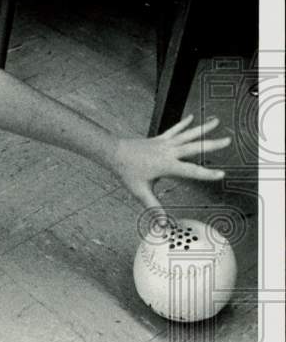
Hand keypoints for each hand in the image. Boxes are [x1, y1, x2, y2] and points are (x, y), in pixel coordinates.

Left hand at [111, 115, 230, 225]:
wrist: (113, 152)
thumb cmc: (126, 171)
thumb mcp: (140, 192)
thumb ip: (154, 208)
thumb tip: (162, 225)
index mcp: (166, 165)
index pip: (191, 171)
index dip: (206, 174)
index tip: (221, 174)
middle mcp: (168, 152)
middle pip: (193, 147)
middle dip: (212, 144)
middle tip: (229, 140)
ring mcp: (164, 143)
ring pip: (187, 134)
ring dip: (202, 128)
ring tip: (216, 121)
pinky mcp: (159, 139)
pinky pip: (174, 130)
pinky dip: (183, 123)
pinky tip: (191, 117)